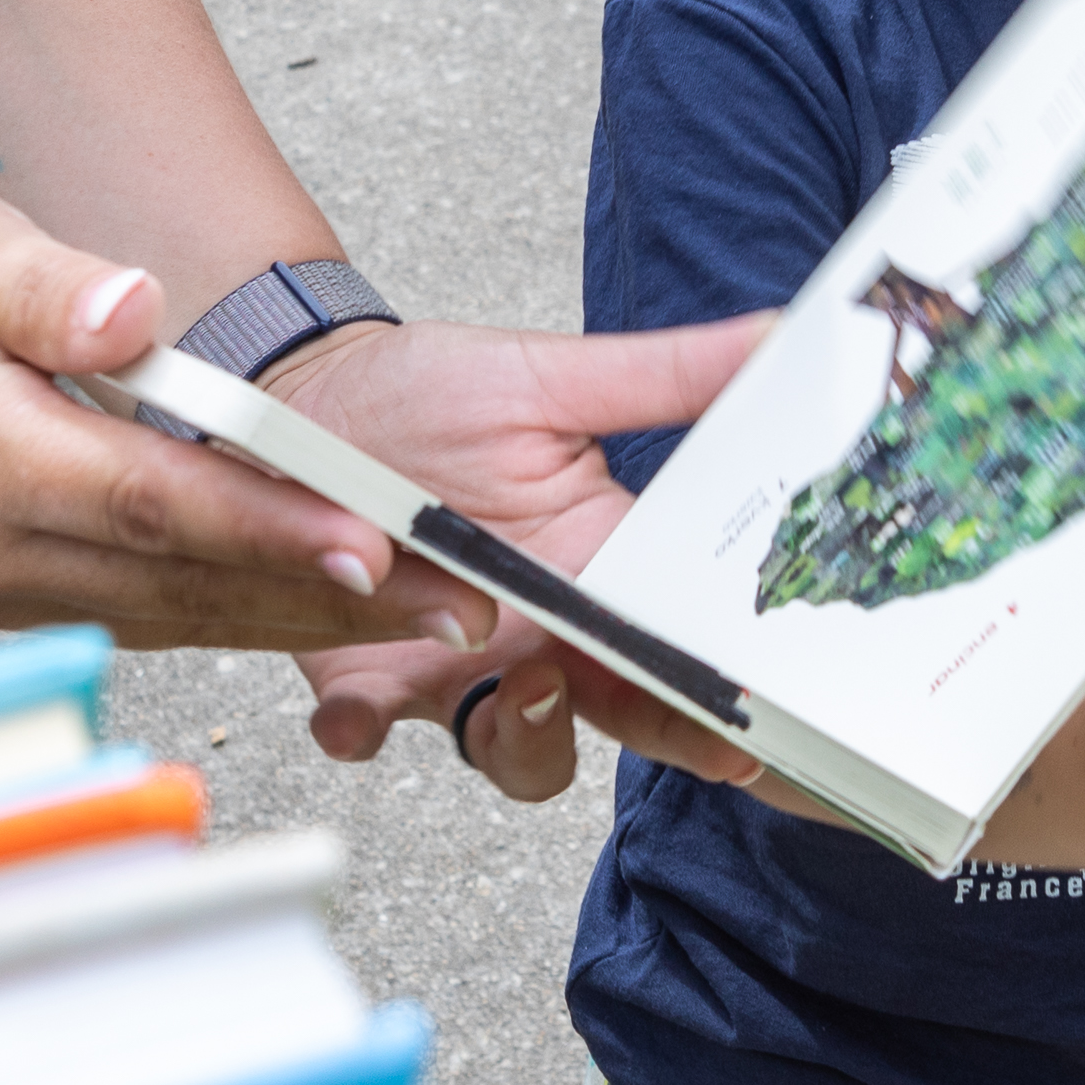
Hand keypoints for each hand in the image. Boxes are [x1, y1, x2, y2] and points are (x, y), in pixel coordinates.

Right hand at [0, 168, 755, 649]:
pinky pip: (137, 613)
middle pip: (189, 580)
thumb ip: (39, 281)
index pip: (156, 503)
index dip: (272, 531)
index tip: (375, 548)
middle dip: (334, 596)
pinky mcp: (1, 590)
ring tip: (436, 617)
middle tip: (471, 604)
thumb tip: (134, 310)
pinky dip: (233, 615)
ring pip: (174, 612)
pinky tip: (321, 610)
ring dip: (301, 617)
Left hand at [279, 307, 767, 772]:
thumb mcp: (548, 375)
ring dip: (525, 735)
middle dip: (664, 736)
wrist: (304, 398)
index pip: (683, 640)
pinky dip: (361, 728)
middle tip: (689, 727)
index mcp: (597, 569)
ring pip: (514, 750)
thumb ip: (665, 374)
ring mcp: (457, 668)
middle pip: (626, 714)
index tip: (760, 710)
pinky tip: (354, 707)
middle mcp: (541, 635)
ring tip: (514, 680)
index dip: (727, 686)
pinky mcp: (368, 682)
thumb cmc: (427, 389)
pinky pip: (368, 731)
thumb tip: (780, 334)